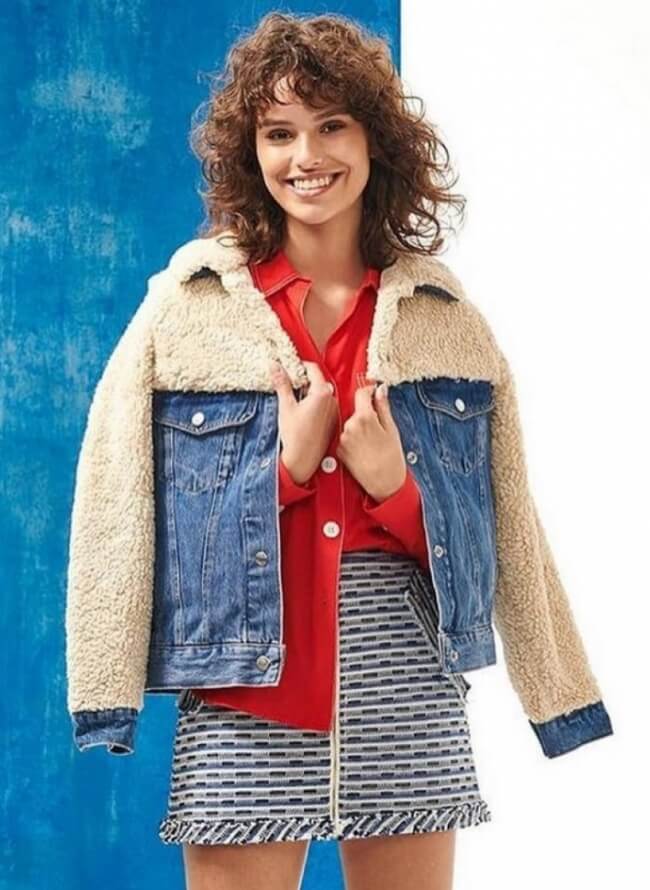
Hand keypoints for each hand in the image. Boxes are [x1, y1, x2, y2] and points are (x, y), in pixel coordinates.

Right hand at [269, 359, 338, 483]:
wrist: (302, 460)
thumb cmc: (296, 436)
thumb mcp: (285, 406)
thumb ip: (282, 383)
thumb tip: (275, 367)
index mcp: (322, 393)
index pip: (313, 369)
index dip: (300, 365)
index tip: (290, 367)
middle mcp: (332, 400)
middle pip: (318, 381)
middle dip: (303, 379)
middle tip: (289, 383)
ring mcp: (333, 411)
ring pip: (321, 394)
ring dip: (309, 392)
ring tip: (294, 400)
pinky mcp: (332, 421)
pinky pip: (324, 406)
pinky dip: (314, 404)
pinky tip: (302, 413)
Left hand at [336, 378, 406, 501]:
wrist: (384, 483)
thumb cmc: (391, 458)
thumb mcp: (391, 429)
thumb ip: (383, 406)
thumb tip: (380, 390)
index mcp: (364, 418)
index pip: (361, 393)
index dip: (369, 391)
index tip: (374, 394)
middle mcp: (349, 427)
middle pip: (354, 410)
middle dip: (365, 412)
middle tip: (378, 424)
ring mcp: (342, 439)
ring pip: (350, 424)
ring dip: (359, 426)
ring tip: (372, 440)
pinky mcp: (339, 450)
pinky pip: (346, 437)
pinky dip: (353, 439)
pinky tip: (364, 448)